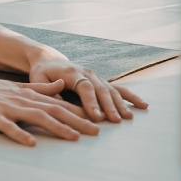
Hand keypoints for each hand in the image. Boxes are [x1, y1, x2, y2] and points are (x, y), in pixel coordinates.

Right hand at [0, 71, 99, 145]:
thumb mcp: (14, 86)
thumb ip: (39, 87)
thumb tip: (61, 85)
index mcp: (26, 93)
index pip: (58, 103)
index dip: (79, 111)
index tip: (98, 120)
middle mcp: (20, 99)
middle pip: (53, 110)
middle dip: (77, 121)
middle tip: (96, 131)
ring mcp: (6, 108)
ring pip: (36, 117)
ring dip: (57, 127)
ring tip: (74, 138)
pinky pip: (7, 127)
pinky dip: (20, 135)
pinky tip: (31, 143)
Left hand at [29, 57, 148, 122]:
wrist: (49, 60)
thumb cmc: (42, 72)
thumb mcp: (37, 79)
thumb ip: (48, 88)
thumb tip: (60, 96)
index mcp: (71, 72)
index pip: (84, 87)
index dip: (91, 101)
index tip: (96, 116)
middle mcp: (86, 72)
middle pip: (100, 89)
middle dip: (108, 106)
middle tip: (114, 120)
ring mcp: (96, 76)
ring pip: (111, 90)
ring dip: (120, 104)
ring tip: (127, 117)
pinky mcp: (101, 81)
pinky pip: (118, 88)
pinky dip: (130, 96)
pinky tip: (143, 105)